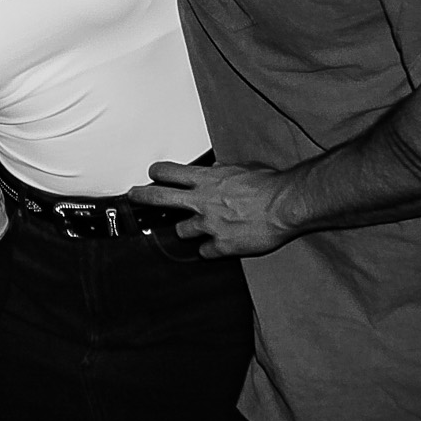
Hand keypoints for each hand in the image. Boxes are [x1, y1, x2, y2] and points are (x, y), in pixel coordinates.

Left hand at [128, 160, 296, 257]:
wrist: (287, 206)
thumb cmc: (270, 185)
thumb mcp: (243, 169)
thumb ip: (224, 171)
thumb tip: (215, 169)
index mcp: (206, 179)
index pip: (167, 172)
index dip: (157, 173)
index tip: (153, 175)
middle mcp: (202, 201)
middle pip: (159, 198)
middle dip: (141, 197)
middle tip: (133, 198)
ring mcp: (209, 224)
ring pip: (181, 231)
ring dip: (186, 230)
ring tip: (192, 229)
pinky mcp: (222, 245)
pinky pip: (205, 252)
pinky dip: (209, 250)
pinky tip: (214, 248)